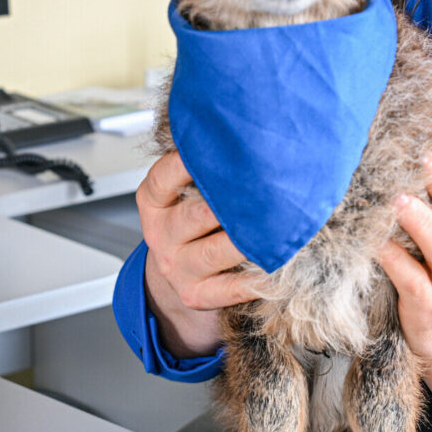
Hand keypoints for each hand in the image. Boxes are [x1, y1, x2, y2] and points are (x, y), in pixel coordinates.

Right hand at [136, 150, 260, 356]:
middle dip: (231, 201)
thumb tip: (246, 137)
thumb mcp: (183, 192)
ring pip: (215, 251)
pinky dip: (256, 279)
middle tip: (266, 186)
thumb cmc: (195, 221)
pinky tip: (278, 265)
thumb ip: (202, 170)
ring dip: (246, 239)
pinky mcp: (196, 295)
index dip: (187, 162)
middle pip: (195, 215)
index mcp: (154, 201)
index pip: (164, 178)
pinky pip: (230, 288)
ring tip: (277, 226)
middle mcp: (161, 234)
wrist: (182, 271)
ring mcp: (177, 267)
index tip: (219, 147)